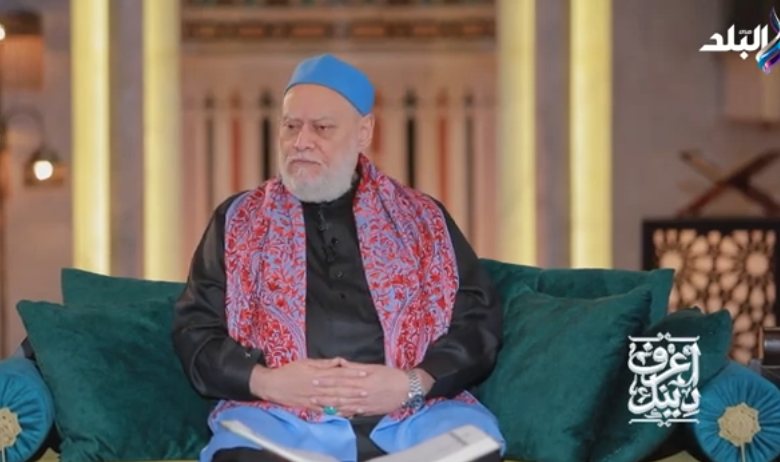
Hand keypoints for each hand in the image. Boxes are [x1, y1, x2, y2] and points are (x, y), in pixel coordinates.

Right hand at [249, 358, 363, 411]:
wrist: (272, 385)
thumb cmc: (289, 371)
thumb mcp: (306, 362)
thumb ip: (324, 363)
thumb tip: (339, 361)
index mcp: (317, 374)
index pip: (338, 373)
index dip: (352, 373)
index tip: (364, 373)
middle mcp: (317, 387)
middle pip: (339, 388)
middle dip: (354, 389)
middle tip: (368, 390)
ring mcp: (314, 399)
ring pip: (334, 401)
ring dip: (349, 402)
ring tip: (361, 403)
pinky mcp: (310, 407)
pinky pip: (326, 411)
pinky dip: (337, 413)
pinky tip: (347, 414)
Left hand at [311, 359, 428, 416]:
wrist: (407, 389)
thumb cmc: (391, 375)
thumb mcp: (374, 367)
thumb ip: (355, 367)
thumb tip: (340, 363)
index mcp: (362, 380)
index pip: (340, 380)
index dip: (326, 380)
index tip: (315, 379)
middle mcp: (361, 393)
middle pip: (339, 394)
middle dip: (323, 394)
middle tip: (310, 393)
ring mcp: (364, 404)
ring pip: (343, 405)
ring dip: (329, 405)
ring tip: (317, 404)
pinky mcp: (368, 411)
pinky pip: (352, 413)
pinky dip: (342, 413)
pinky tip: (333, 413)